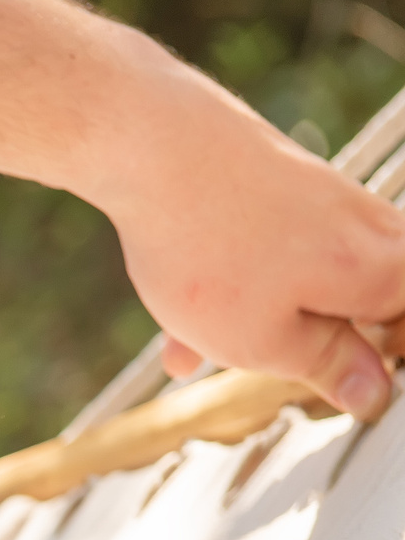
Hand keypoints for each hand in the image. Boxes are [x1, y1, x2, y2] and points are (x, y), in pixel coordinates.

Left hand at [90, 70, 404, 419]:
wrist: (156, 147)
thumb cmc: (209, 252)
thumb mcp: (265, 341)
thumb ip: (327, 367)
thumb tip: (375, 392)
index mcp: (387, 272)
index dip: (383, 362)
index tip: (344, 383)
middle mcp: (372, 229)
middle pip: (367, 306)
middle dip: (312, 349)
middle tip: (275, 365)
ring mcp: (329, 203)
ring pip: (305, 287)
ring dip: (254, 329)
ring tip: (190, 356)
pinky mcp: (286, 188)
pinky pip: (269, 261)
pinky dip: (229, 298)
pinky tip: (175, 343)